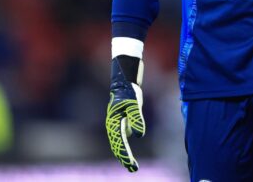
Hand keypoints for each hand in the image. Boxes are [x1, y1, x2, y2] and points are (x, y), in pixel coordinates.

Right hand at [106, 56, 144, 171]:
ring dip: (124, 155)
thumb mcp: (134, 104)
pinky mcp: (122, 124)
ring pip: (119, 144)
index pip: (119, 142)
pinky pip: (122, 140)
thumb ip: (137, 119)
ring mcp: (117, 126)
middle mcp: (113, 126)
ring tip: (131, 166)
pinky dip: (125, 149)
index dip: (124, 153)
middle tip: (133, 169)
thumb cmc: (128, 93)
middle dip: (124, 158)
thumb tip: (139, 135)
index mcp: (114, 122)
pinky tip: (129, 157)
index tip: (130, 163)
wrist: (125, 84)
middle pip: (117, 146)